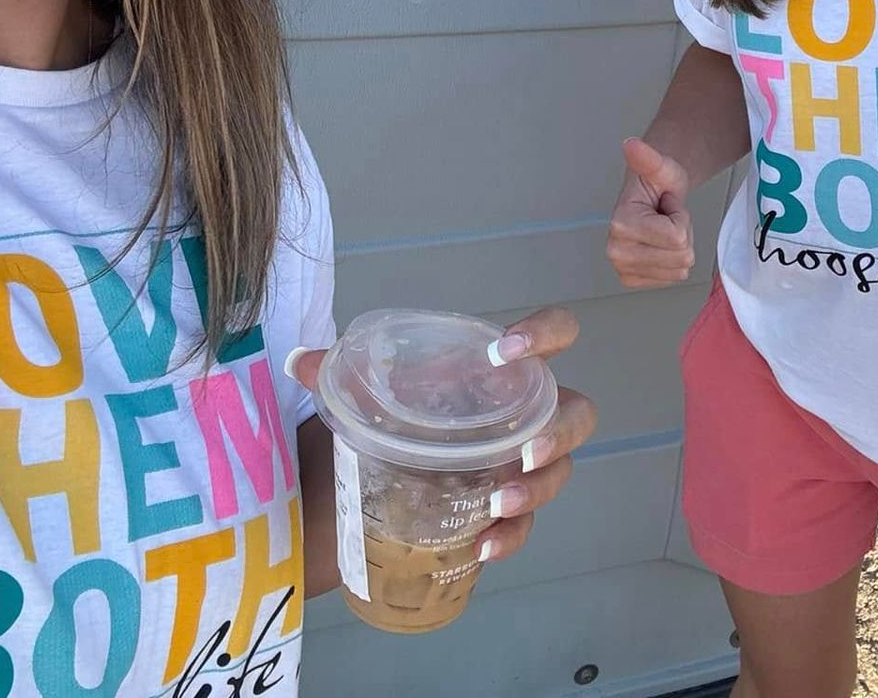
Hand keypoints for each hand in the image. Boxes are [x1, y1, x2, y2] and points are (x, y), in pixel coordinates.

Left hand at [288, 307, 597, 564]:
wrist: (384, 467)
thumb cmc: (397, 413)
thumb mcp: (373, 389)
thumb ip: (340, 372)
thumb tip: (301, 361)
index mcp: (502, 370)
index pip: (556, 332)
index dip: (548, 332)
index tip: (511, 348)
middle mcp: (524, 414)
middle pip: (577, 413)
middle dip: (560, 431)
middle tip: (526, 451)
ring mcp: (521, 463)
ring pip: (557, 472)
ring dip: (537, 489)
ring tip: (499, 503)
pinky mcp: (505, 508)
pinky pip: (524, 524)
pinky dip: (509, 537)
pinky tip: (481, 545)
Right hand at [606, 137, 693, 288]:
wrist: (652, 197)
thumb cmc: (657, 184)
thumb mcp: (661, 167)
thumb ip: (648, 157)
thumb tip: (631, 144)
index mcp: (621, 224)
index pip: (677, 236)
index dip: (679, 217)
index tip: (664, 206)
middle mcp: (616, 251)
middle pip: (681, 256)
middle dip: (681, 234)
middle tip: (665, 218)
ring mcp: (623, 268)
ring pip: (679, 269)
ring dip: (678, 247)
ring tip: (663, 229)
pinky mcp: (632, 279)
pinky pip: (673, 278)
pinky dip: (673, 262)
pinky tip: (659, 244)